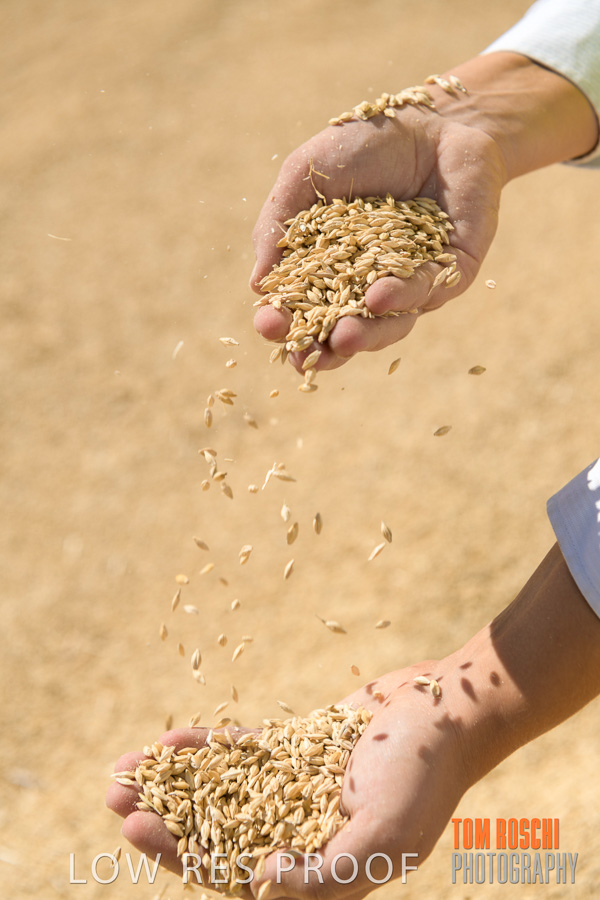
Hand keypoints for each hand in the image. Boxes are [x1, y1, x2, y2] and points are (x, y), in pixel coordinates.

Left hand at [105, 666, 472, 897]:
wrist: (447, 709)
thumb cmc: (424, 774)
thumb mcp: (383, 833)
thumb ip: (326, 872)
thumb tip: (259, 882)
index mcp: (318, 871)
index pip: (235, 872)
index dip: (181, 854)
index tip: (137, 825)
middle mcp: (299, 834)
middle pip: (214, 833)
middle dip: (162, 818)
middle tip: (110, 797)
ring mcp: (294, 790)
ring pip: (220, 793)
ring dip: (173, 784)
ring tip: (122, 768)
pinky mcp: (296, 751)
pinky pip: (242, 753)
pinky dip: (208, 749)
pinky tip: (170, 740)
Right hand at [251, 51, 596, 373]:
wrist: (435, 117)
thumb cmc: (363, 144)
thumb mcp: (305, 175)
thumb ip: (278, 225)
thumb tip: (257, 284)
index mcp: (331, 270)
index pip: (305, 310)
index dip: (286, 324)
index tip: (268, 327)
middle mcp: (371, 284)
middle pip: (346, 331)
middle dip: (324, 347)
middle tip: (305, 356)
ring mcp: (412, 282)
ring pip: (390, 324)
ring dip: (366, 335)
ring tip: (343, 337)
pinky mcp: (452, 271)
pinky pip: (427, 291)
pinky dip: (402, 295)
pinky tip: (380, 295)